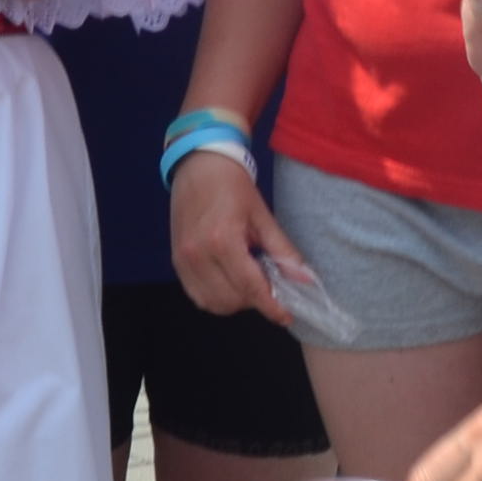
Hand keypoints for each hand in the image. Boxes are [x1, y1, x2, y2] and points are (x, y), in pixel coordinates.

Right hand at [170, 139, 304, 320]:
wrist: (199, 165)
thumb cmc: (233, 186)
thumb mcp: (263, 216)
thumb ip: (283, 252)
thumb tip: (305, 279)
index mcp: (222, 240)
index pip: (251, 287)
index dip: (271, 306)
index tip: (287, 315)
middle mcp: (198, 254)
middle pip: (232, 300)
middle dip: (255, 300)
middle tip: (268, 285)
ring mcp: (183, 260)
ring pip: (213, 303)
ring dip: (235, 301)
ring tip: (248, 281)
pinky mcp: (176, 262)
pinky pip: (198, 295)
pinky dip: (217, 296)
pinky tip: (230, 280)